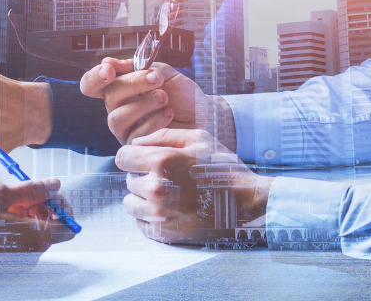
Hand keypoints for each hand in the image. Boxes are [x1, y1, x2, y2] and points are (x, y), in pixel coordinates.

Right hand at [0, 179, 74, 288]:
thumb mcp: (0, 193)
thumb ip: (32, 189)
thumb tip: (55, 184)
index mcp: (34, 238)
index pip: (68, 225)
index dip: (62, 204)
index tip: (47, 190)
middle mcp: (30, 253)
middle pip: (53, 227)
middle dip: (43, 205)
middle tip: (22, 191)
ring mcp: (17, 258)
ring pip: (36, 230)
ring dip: (27, 212)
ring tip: (4, 202)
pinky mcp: (5, 259)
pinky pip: (21, 238)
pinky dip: (16, 223)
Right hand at [80, 58, 235, 148]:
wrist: (205, 116)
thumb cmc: (183, 95)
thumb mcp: (162, 72)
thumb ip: (137, 66)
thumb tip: (107, 61)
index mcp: (120, 88)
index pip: (92, 84)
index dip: (94, 77)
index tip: (109, 70)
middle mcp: (118, 109)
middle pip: (108, 97)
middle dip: (132, 84)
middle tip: (156, 79)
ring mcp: (126, 129)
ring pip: (117, 118)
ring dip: (143, 104)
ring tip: (164, 98)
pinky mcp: (137, 147)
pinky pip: (135, 135)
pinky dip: (154, 122)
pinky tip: (169, 114)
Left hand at [115, 129, 272, 243]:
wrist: (247, 203)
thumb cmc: (222, 167)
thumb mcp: (197, 138)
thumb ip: (162, 136)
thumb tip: (135, 143)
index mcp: (162, 161)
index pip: (122, 157)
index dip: (132, 156)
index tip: (143, 159)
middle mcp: (156, 188)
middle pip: (128, 180)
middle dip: (142, 176)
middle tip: (166, 177)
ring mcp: (160, 214)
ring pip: (130, 203)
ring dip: (143, 197)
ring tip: (167, 193)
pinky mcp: (165, 234)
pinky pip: (140, 223)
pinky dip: (149, 217)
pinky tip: (169, 209)